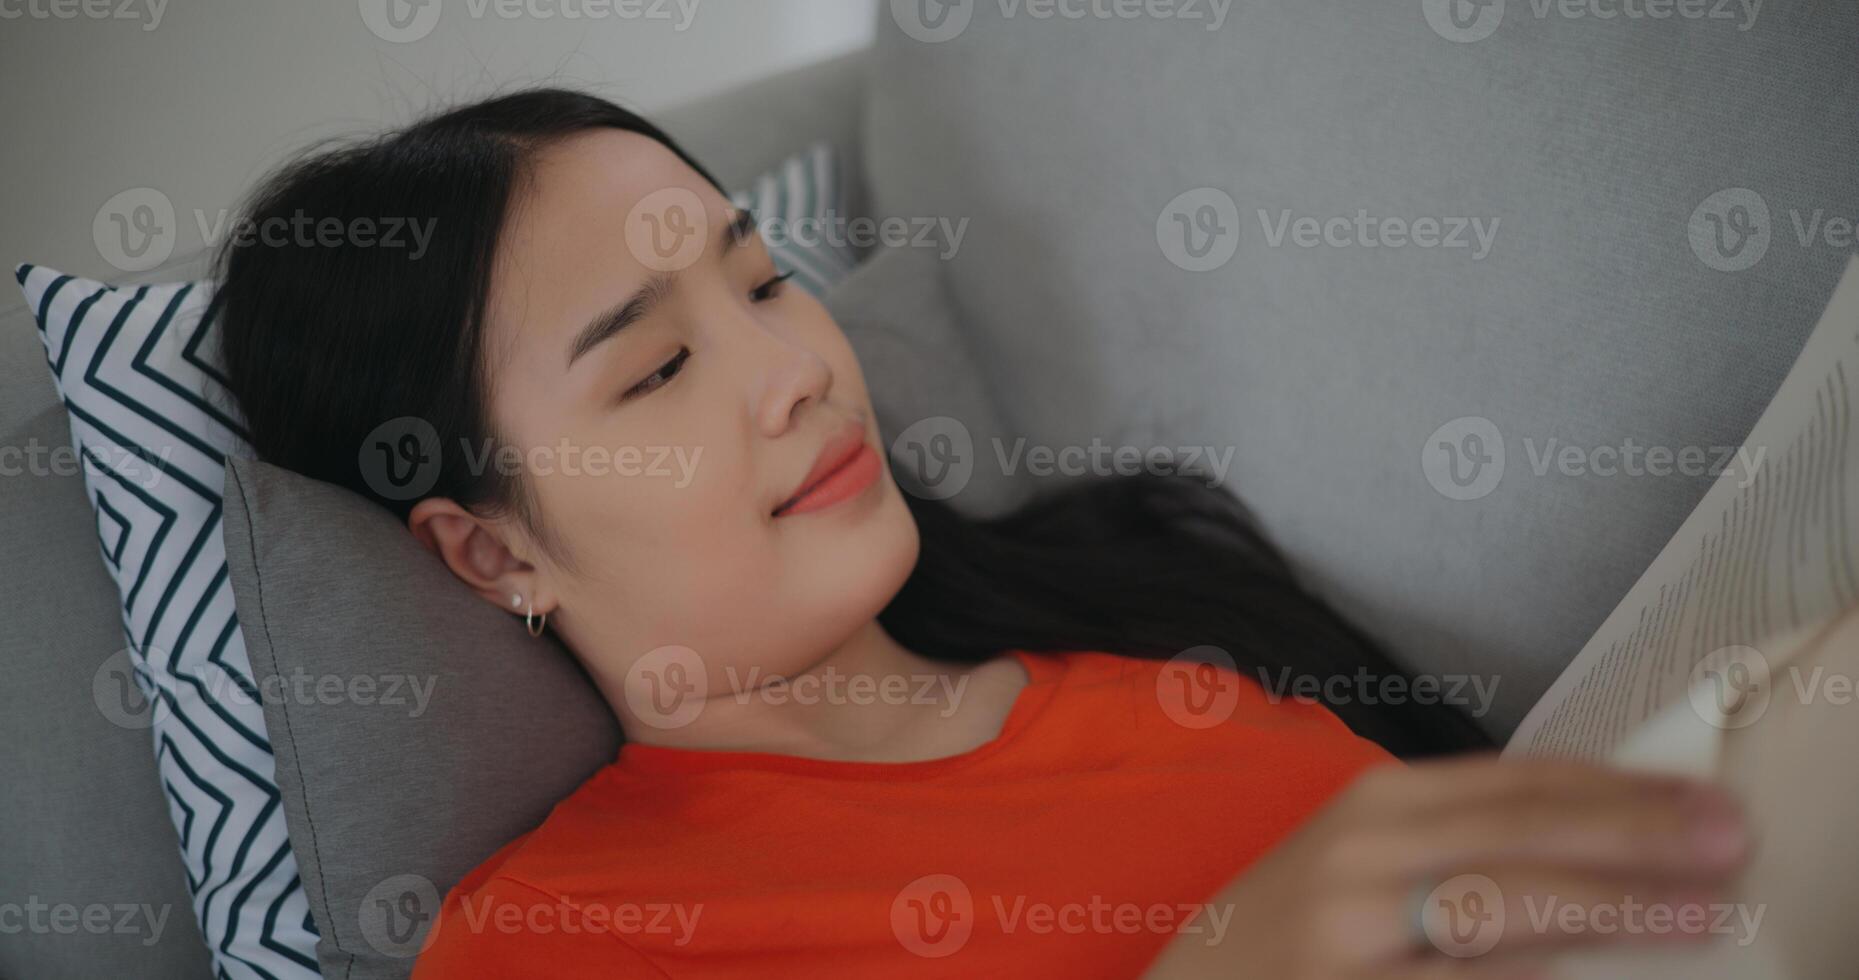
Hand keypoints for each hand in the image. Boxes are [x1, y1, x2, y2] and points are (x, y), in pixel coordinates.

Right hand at [1143, 755, 1750, 978]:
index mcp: (1370, 808)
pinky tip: (1583, 977)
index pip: (1513, 783)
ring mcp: (1353, 936)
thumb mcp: (1361, 864)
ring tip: (1691, 911)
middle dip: (1631, 835)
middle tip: (1724, 838)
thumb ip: (1456, 842)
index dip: (1614, 786)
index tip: (1696, 796)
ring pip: (1498, 909)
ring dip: (1608, 908)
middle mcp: (1358, 859)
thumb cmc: (1288, 938)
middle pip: (1517, 835)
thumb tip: (1593, 835)